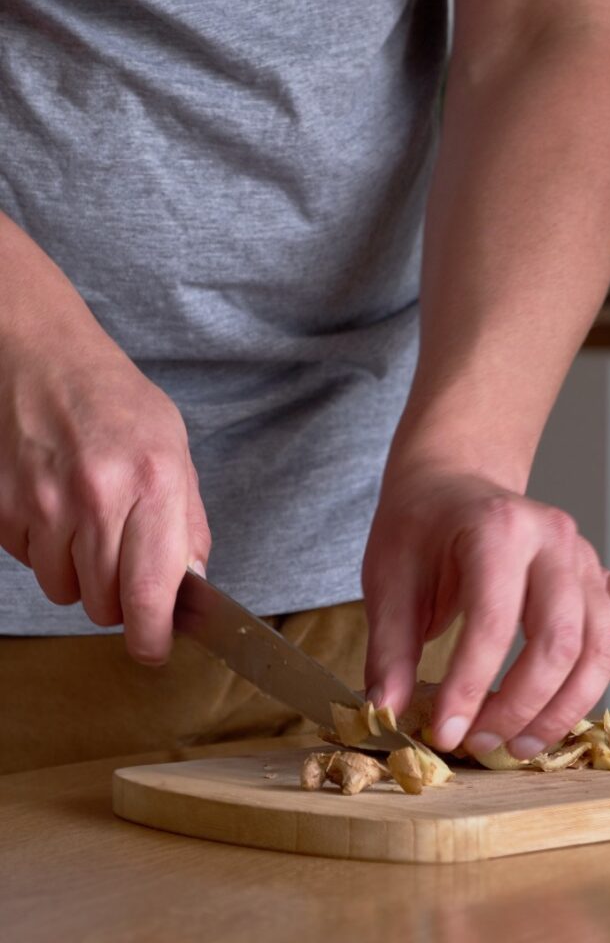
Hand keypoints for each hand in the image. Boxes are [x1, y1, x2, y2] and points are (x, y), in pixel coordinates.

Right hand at [0, 328, 209, 663]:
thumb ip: (187, 522)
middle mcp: (97, 498)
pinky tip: (55, 507)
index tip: (155, 651)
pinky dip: (45, 550)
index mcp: (153, 482)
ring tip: (87, 522)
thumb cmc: (114, 402)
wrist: (40, 358)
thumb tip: (191, 584)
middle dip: (119, 601)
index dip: (153, 638)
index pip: (152, 593)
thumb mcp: (174, 449)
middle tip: (124, 563)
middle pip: (103, 606)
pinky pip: (29, 564)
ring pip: (64, 592)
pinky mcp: (3, 511)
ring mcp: (42, 505)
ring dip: (80, 575)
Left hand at [362, 467, 609, 757]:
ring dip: (566, 708)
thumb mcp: (387, 578)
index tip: (446, 731)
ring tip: (519, 741)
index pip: (493, 622)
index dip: (470, 688)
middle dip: (521, 707)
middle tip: (481, 742)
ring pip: (601, 647)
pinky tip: (590, 690)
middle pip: (560, 641)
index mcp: (497, 528)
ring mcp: (585, 556)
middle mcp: (553, 539)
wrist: (450, 482)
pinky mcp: (602, 575)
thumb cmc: (420, 526)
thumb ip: (389, 647)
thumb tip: (387, 712)